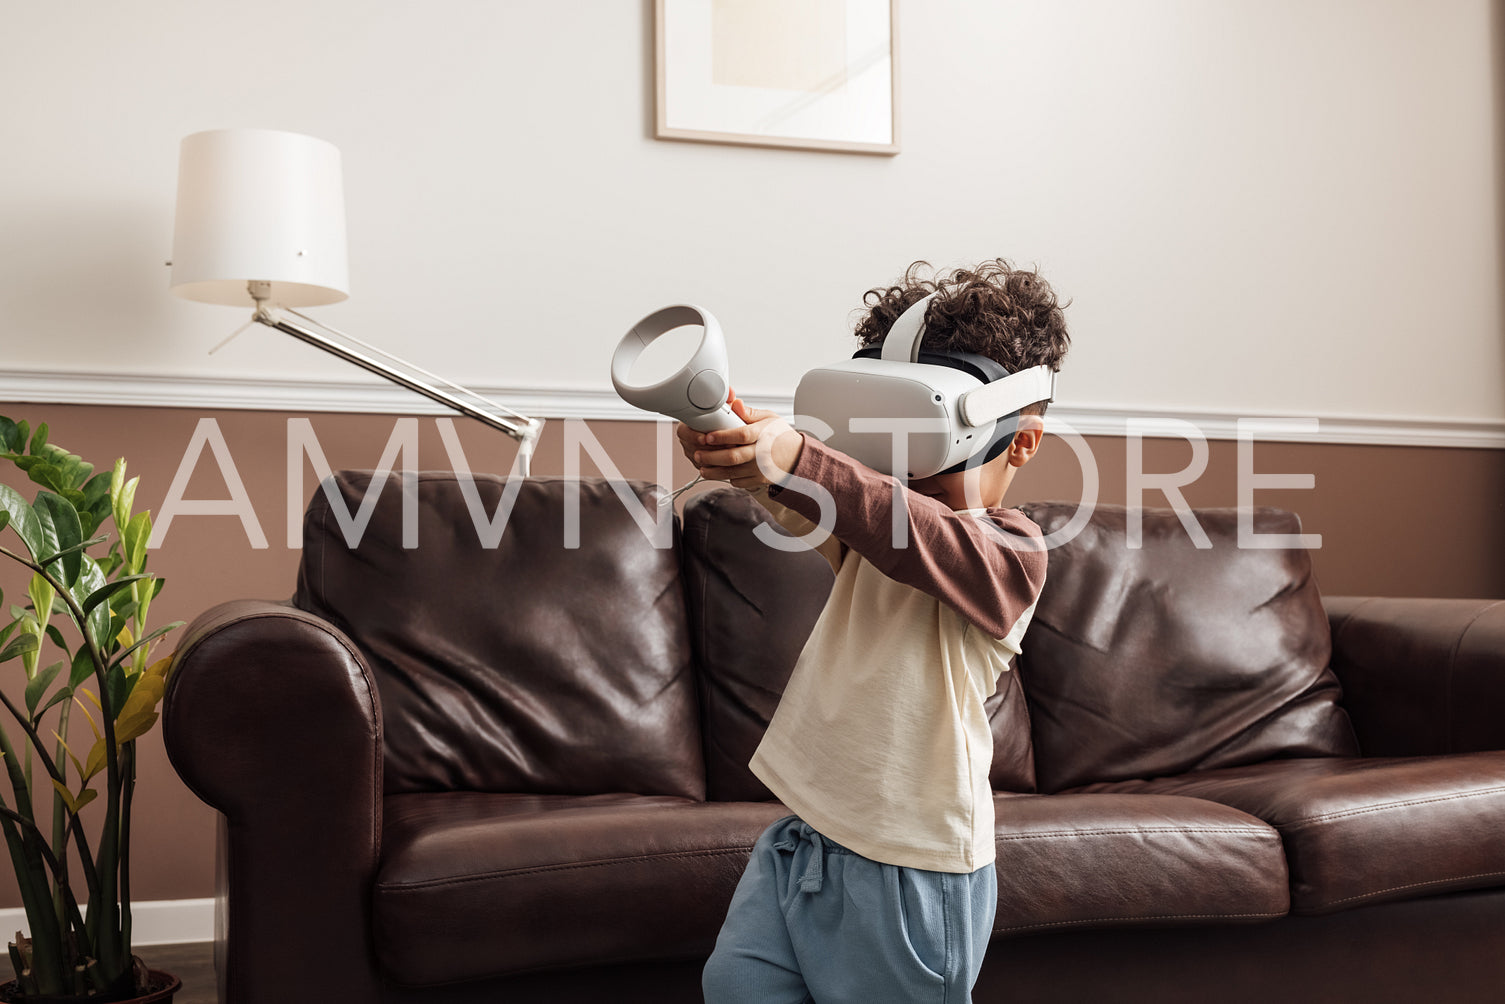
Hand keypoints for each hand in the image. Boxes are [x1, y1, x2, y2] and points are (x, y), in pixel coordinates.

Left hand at [675, 391, 803, 490]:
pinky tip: (718, 472)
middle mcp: (761, 453)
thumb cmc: (780, 436)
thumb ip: (749, 413)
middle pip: (733, 457)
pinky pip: (738, 482)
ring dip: (713, 471)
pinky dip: (726, 478)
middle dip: (712, 456)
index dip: (723, 436)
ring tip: (702, 467)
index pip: (742, 435)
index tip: (708, 436)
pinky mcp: (758, 480)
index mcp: (763, 434)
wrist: (796, 457)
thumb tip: (734, 404)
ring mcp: (760, 469)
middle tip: (698, 454)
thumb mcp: (769, 418)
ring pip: (732, 473)